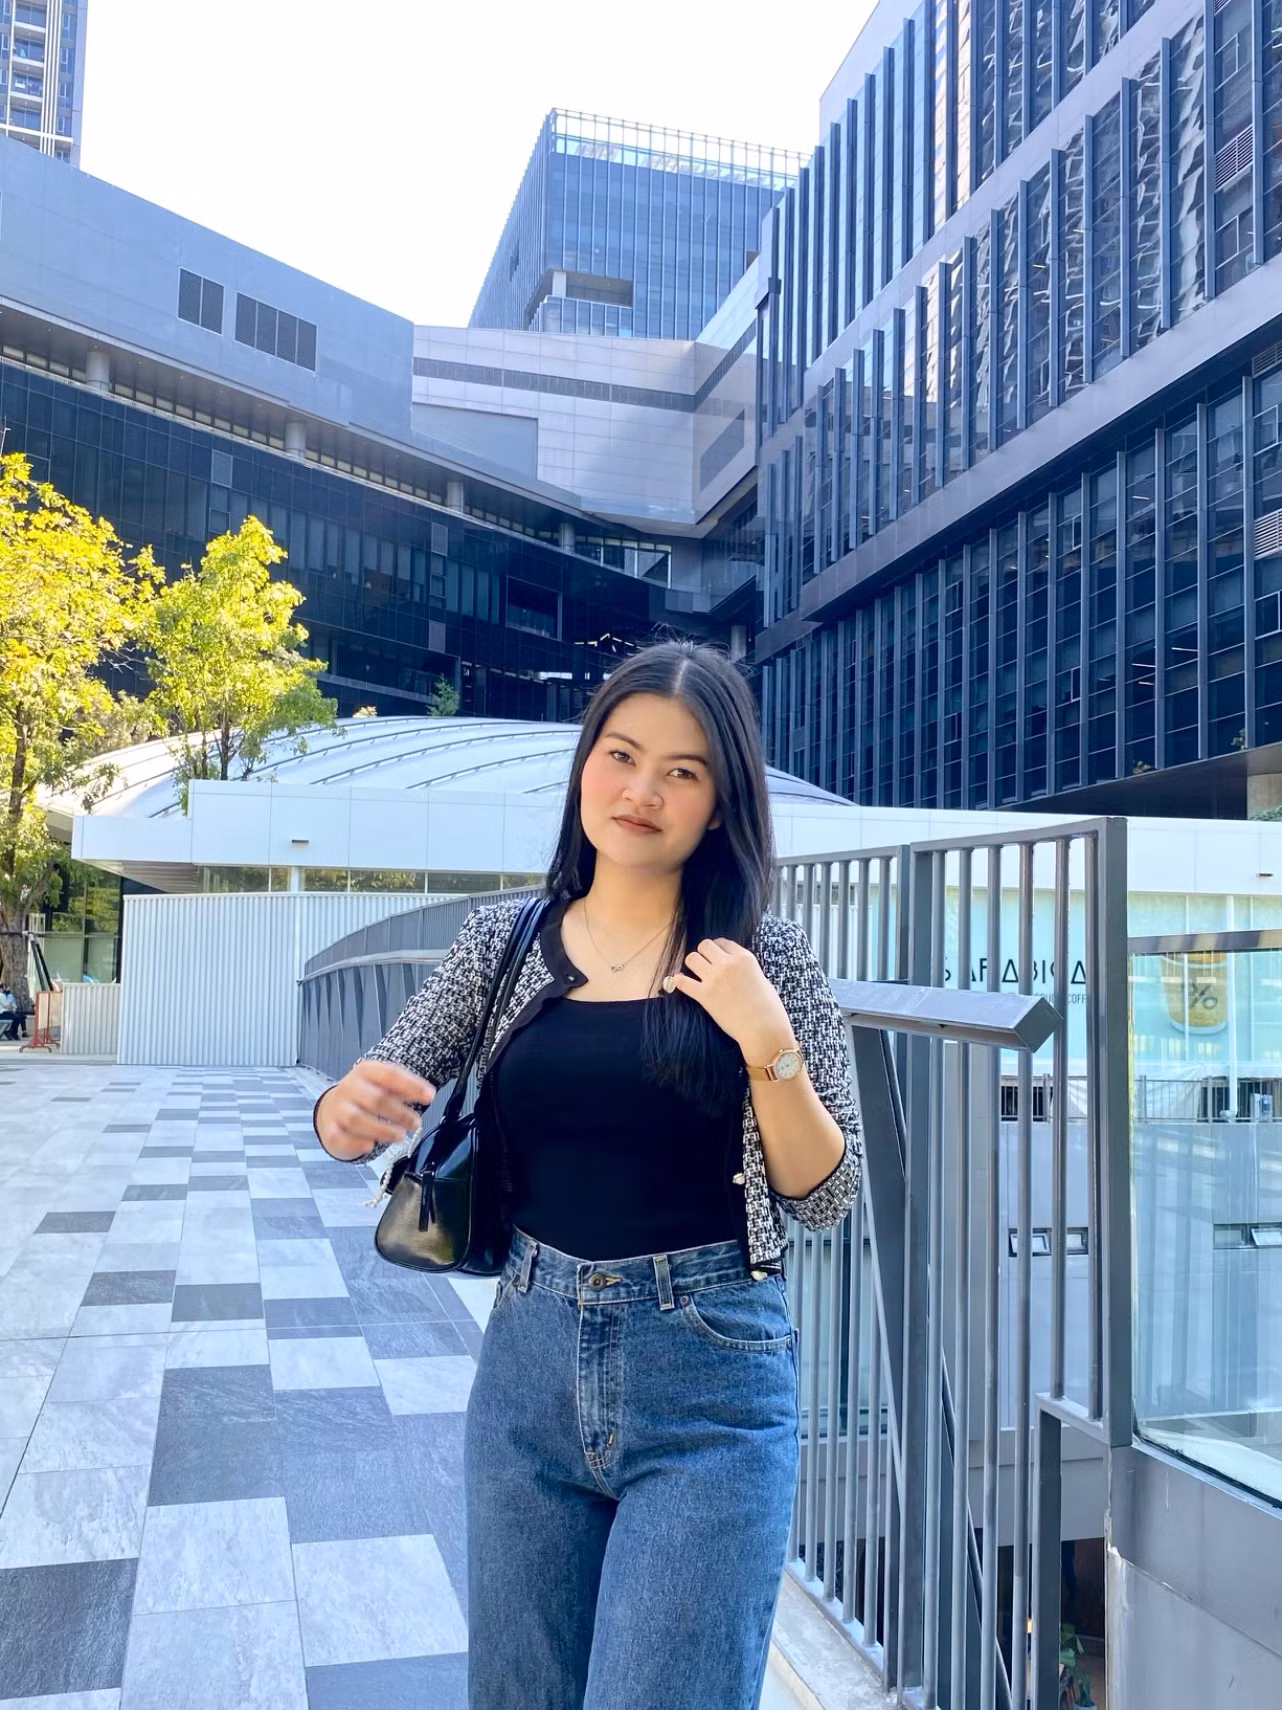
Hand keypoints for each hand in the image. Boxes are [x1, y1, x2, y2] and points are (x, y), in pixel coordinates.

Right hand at [315, 1061, 436, 1160]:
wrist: (333, 1106)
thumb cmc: (366, 1094)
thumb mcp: (384, 1084)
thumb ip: (405, 1087)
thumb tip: (428, 1094)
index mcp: (366, 1071)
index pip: (390, 1075)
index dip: (412, 1085)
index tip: (430, 1096)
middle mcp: (349, 1087)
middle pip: (375, 1099)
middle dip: (400, 1113)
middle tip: (416, 1123)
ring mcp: (338, 1108)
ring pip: (357, 1119)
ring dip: (382, 1129)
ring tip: (400, 1136)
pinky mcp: (330, 1129)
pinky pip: (340, 1137)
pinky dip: (355, 1143)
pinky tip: (370, 1146)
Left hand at [667, 938, 795, 1065]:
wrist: (764, 1030)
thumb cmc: (769, 1009)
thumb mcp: (762, 979)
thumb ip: (746, 970)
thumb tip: (737, 971)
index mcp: (745, 958)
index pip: (723, 942)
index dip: (718, 950)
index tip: (716, 958)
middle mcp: (728, 964)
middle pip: (704, 945)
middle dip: (703, 954)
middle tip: (705, 966)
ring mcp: (715, 979)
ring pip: (691, 958)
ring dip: (692, 965)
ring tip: (695, 974)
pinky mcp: (705, 996)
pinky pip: (683, 981)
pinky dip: (680, 982)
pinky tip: (683, 984)